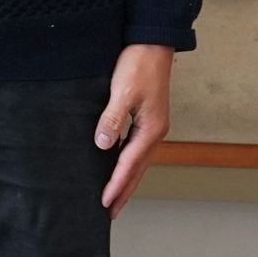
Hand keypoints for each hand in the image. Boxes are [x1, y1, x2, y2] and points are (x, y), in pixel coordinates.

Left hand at [96, 43, 173, 217]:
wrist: (152, 43)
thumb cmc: (138, 66)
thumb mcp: (122, 92)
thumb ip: (112, 119)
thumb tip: (103, 146)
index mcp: (150, 130)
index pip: (129, 165)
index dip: (116, 185)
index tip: (104, 203)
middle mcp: (154, 132)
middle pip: (137, 170)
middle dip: (124, 192)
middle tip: (110, 213)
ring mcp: (152, 126)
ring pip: (137, 161)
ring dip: (126, 179)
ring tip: (113, 196)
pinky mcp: (147, 118)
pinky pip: (135, 147)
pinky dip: (127, 162)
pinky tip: (116, 165)